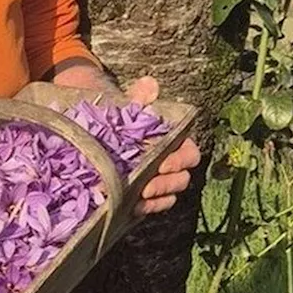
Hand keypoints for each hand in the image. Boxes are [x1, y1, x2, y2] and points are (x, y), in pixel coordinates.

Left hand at [126, 74, 201, 215]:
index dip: (180, 161)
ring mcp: (160, 181)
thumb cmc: (123, 117)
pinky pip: (155, 206)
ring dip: (157, 198)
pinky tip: (132, 207)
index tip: (162, 163)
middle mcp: (173, 164)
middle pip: (182, 179)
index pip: (190, 154)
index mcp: (176, 142)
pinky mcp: (147, 195)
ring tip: (138, 199)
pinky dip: (147, 208)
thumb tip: (149, 84)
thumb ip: (140, 96)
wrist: (102, 132)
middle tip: (146, 186)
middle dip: (166, 184)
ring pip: (170, 195)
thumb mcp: (129, 104)